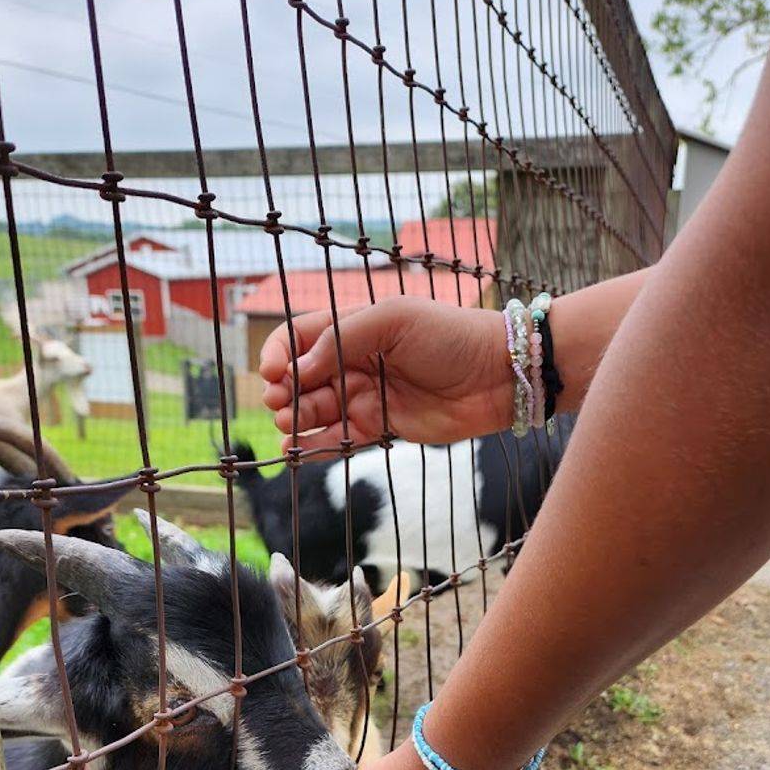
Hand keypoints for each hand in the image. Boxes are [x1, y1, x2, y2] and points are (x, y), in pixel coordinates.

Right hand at [259, 297, 512, 456]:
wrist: (497, 375)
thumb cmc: (450, 336)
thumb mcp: (393, 319)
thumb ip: (341, 338)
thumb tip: (296, 370)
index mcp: (354, 327)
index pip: (299, 337)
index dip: (279, 354)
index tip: (272, 372)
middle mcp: (354, 361)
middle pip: (301, 379)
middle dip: (284, 392)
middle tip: (281, 402)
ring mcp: (366, 396)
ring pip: (316, 411)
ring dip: (296, 419)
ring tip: (290, 424)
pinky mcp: (380, 428)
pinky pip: (339, 439)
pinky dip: (315, 446)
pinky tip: (296, 450)